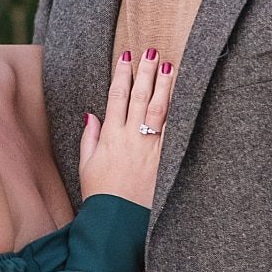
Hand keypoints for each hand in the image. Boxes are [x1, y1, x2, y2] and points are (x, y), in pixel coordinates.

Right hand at [79, 49, 174, 208]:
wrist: (118, 219)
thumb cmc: (101, 195)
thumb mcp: (86, 165)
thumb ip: (89, 138)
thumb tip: (91, 115)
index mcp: (109, 136)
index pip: (116, 97)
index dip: (121, 75)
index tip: (126, 57)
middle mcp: (130, 137)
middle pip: (139, 97)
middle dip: (145, 72)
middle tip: (151, 51)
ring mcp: (149, 147)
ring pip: (159, 109)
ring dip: (164, 85)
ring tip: (169, 66)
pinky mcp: (165, 159)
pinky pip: (173, 131)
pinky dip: (179, 113)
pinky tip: (184, 98)